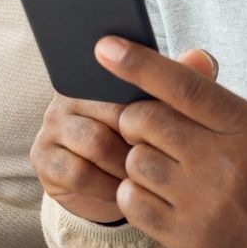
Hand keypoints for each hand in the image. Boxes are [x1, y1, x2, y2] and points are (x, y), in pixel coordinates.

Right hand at [31, 49, 217, 224]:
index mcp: (97, 74)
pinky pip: (77, 172)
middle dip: (141, 140)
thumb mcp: (167, 113)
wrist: (116, 190)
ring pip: (95, 142)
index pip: (124, 79)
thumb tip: (203, 57)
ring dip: (125, 165)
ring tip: (145, 175)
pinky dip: (104, 185)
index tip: (169, 129)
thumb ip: (187, 83)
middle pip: (113, 112)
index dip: (151, 107)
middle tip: (164, 158)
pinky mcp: (43, 158)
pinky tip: (120, 190)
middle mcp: (69, 93)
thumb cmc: (143, 142)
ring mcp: (53, 125)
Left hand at [97, 37, 246, 247]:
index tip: (105, 47)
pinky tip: (158, 195)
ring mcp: (203, 203)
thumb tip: (175, 60)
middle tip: (150, 130)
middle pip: (145, 121)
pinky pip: (131, 201)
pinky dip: (135, 193)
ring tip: (165, 168)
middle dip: (137, 120)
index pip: (184, 86)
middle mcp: (223, 162)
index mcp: (245, 126)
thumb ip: (216, 99)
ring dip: (139, 160)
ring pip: (134, 161)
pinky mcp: (186, 237)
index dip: (139, 64)